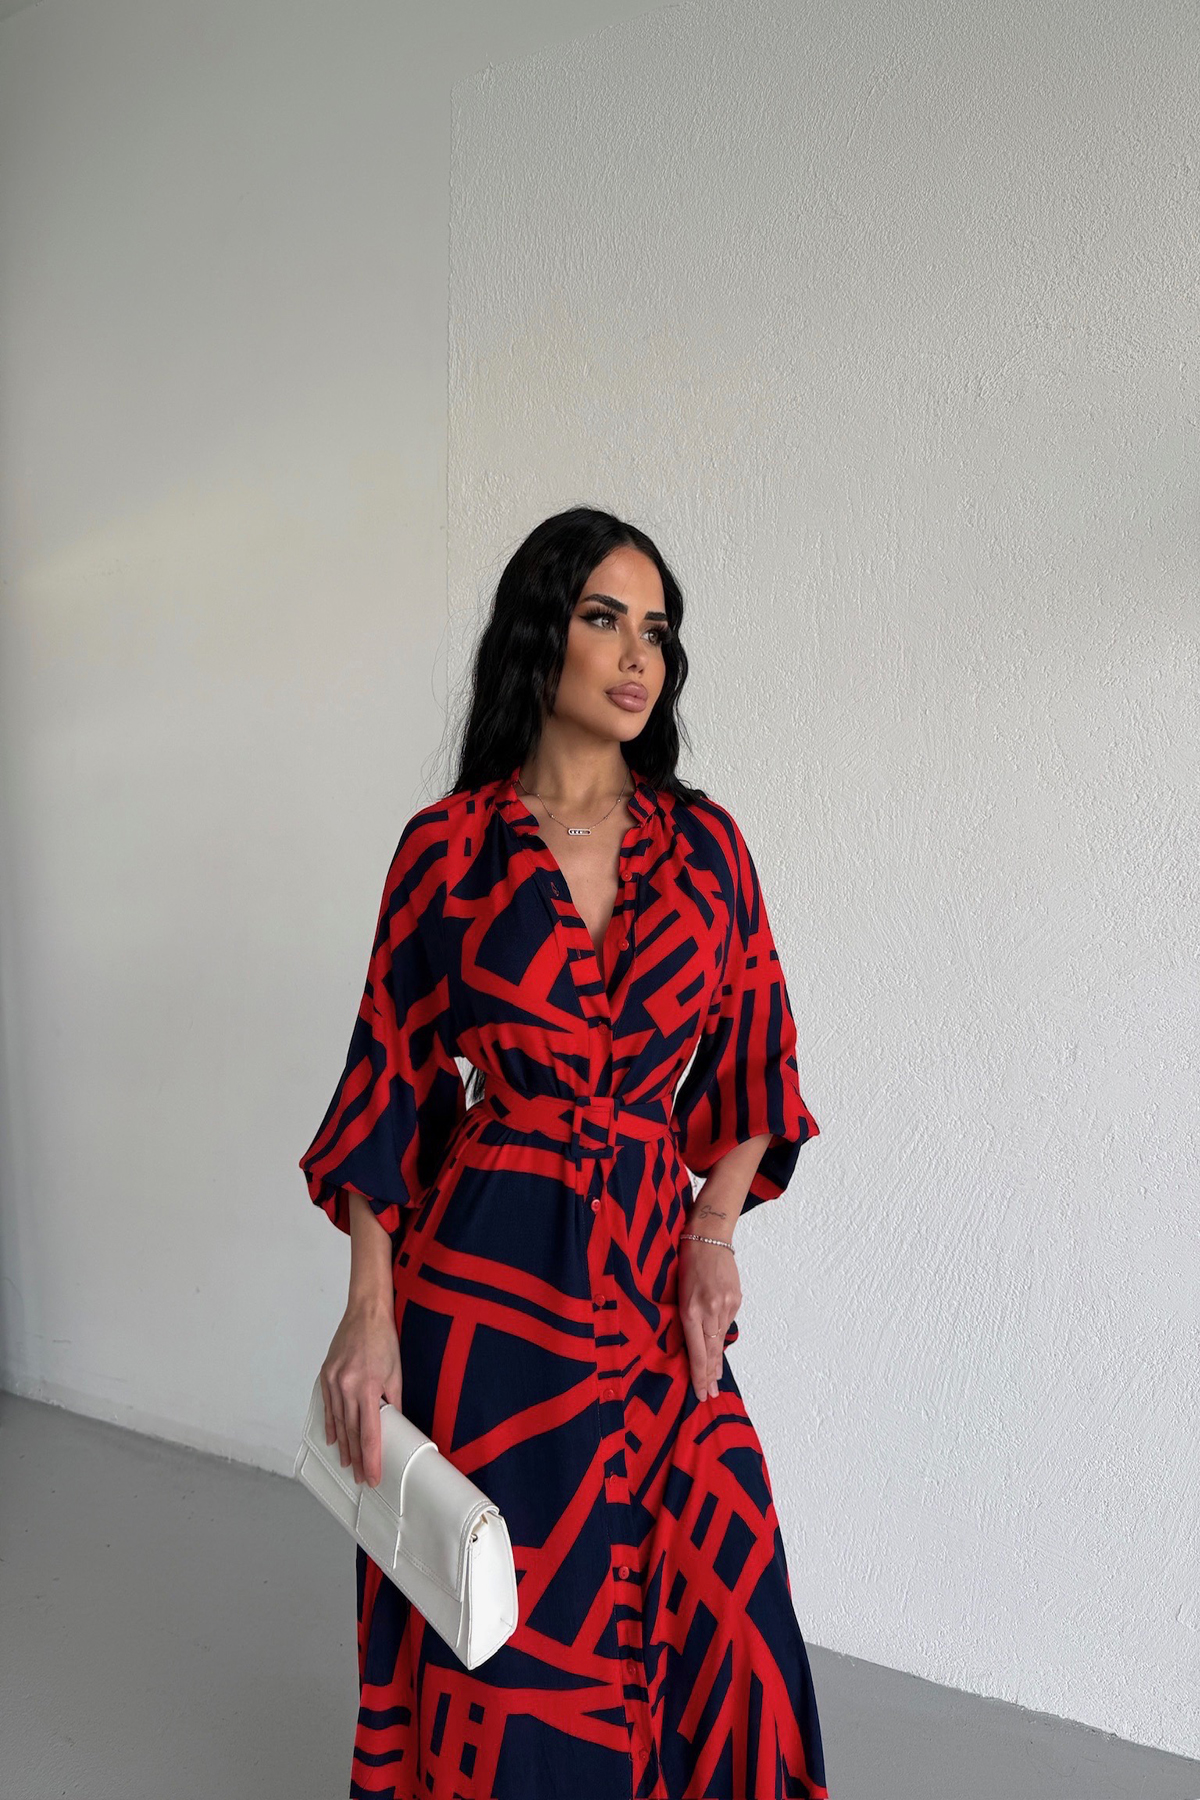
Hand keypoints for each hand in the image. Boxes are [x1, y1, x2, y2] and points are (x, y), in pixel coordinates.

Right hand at [319, 1294, 402, 1486]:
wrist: (365, 1313)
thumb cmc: (382, 1339)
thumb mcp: (396, 1373)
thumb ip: (392, 1402)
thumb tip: (393, 1424)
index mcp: (366, 1387)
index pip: (369, 1433)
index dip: (370, 1458)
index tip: (372, 1475)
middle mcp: (346, 1386)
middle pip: (351, 1432)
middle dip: (357, 1458)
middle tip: (360, 1476)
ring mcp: (333, 1381)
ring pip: (338, 1422)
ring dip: (343, 1446)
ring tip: (347, 1464)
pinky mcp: (326, 1375)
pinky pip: (327, 1406)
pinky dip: (330, 1424)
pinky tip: (333, 1439)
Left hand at [678, 1235, 741, 1402]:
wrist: (709, 1238)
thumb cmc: (685, 1263)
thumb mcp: (677, 1292)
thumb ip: (685, 1318)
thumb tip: (692, 1344)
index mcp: (690, 1310)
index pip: (697, 1352)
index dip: (699, 1375)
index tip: (701, 1393)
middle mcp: (710, 1311)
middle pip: (712, 1352)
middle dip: (710, 1376)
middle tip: (710, 1395)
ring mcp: (726, 1306)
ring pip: (721, 1340)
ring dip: (717, 1360)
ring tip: (715, 1378)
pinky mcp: (736, 1300)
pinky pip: (726, 1324)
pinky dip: (721, 1336)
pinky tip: (718, 1347)